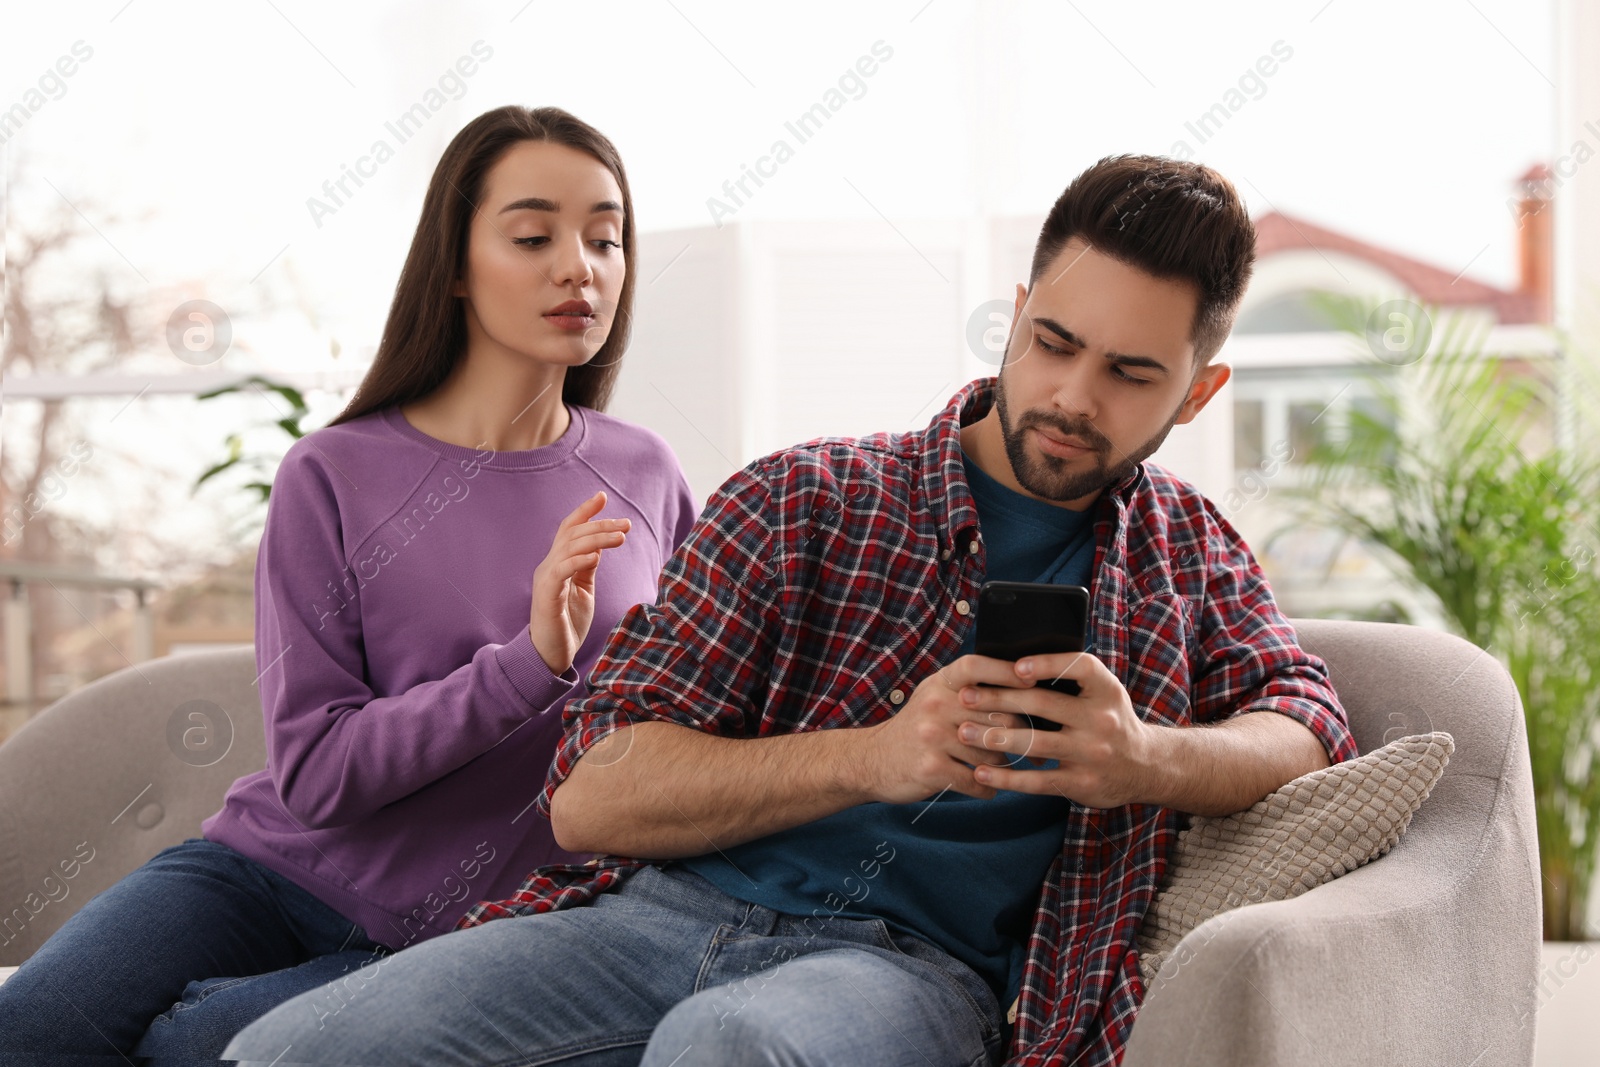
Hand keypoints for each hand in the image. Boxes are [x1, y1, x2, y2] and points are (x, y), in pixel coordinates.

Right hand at [529, 491, 630, 674]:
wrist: (551, 654)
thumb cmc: (568, 623)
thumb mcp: (583, 589)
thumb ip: (587, 567)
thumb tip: (600, 545)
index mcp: (558, 563)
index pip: (569, 530)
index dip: (584, 512)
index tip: (602, 496)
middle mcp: (549, 566)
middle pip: (573, 535)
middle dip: (600, 525)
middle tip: (626, 524)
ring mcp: (546, 579)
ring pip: (569, 548)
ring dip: (597, 539)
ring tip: (621, 536)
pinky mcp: (547, 595)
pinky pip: (561, 571)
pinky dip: (579, 560)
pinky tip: (596, 556)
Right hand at [851, 655, 1032, 803]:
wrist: (871, 761)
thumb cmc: (915, 728)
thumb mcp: (932, 696)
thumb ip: (967, 688)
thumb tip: (1020, 687)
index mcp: (938, 684)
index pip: (976, 666)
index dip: (1006, 671)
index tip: (1034, 680)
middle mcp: (934, 706)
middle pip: (998, 715)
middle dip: (1021, 735)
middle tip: (1036, 749)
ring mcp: (932, 737)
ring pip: (992, 752)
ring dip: (1003, 766)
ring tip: (1006, 771)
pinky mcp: (931, 768)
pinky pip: (977, 780)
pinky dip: (987, 788)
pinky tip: (989, 788)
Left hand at [952, 650, 1161, 808]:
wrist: (1146, 766)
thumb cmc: (1110, 720)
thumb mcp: (1103, 693)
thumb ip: (1071, 679)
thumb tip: (1014, 664)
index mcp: (1106, 689)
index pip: (1078, 667)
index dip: (1046, 664)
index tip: (1014, 666)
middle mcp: (1101, 719)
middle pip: (1043, 704)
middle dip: (999, 699)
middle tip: (965, 697)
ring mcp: (1092, 753)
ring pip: (1035, 743)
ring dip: (994, 738)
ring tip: (964, 732)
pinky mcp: (1081, 783)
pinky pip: (1037, 781)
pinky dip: (1007, 777)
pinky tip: (982, 772)